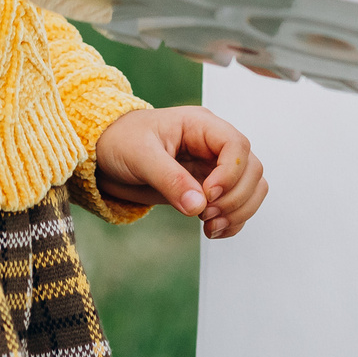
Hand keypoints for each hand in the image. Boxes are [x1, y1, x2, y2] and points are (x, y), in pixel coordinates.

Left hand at [94, 107, 267, 238]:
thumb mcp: (140, 155)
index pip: (237, 145)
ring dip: (238, 211)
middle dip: (235, 197)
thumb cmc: (120, 141)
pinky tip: (212, 230)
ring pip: (252, 188)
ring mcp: (213, 168)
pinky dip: (232, 221)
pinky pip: (237, 206)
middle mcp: (213, 146)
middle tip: (206, 213)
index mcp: (200, 126)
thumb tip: (198, 205)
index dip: (230, 173)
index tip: (208, 194)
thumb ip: (170, 179)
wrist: (105, 154)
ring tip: (210, 225)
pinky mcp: (208, 189)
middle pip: (251, 169)